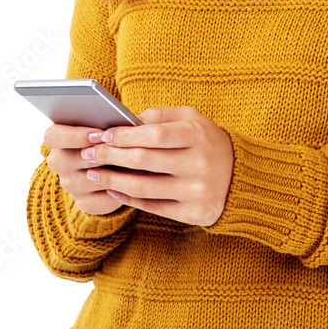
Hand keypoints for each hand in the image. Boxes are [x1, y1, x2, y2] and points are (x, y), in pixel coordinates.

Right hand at [42, 122, 129, 216]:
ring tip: (134, 164)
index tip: (98, 135)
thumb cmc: (111, 130)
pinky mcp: (86, 202)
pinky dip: (120, 190)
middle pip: (71, 161)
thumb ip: (106, 120)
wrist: (117, 156)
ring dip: (112, 172)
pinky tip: (134, 180)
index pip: (53, 136)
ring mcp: (71, 184)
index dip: (74, 136)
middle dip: (99, 155)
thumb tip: (121, 124)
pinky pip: (103, 200)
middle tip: (121, 150)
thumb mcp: (106, 120)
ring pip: (90, 181)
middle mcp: (60, 162)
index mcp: (58, 137)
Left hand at [80, 105, 233, 226]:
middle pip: (143, 160)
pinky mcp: (193, 212)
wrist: (239, 176)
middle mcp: (198, 164)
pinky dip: (128, 198)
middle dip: (110, 156)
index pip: (153, 135)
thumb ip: (162, 116)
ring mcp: (195, 191)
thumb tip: (127, 121)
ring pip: (143, 187)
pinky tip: (112, 189)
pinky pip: (152, 206)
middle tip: (88, 153)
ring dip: (112, 180)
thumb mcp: (192, 119)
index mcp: (197, 135)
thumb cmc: (207, 141)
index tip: (102, 135)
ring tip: (93, 173)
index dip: (124, 135)